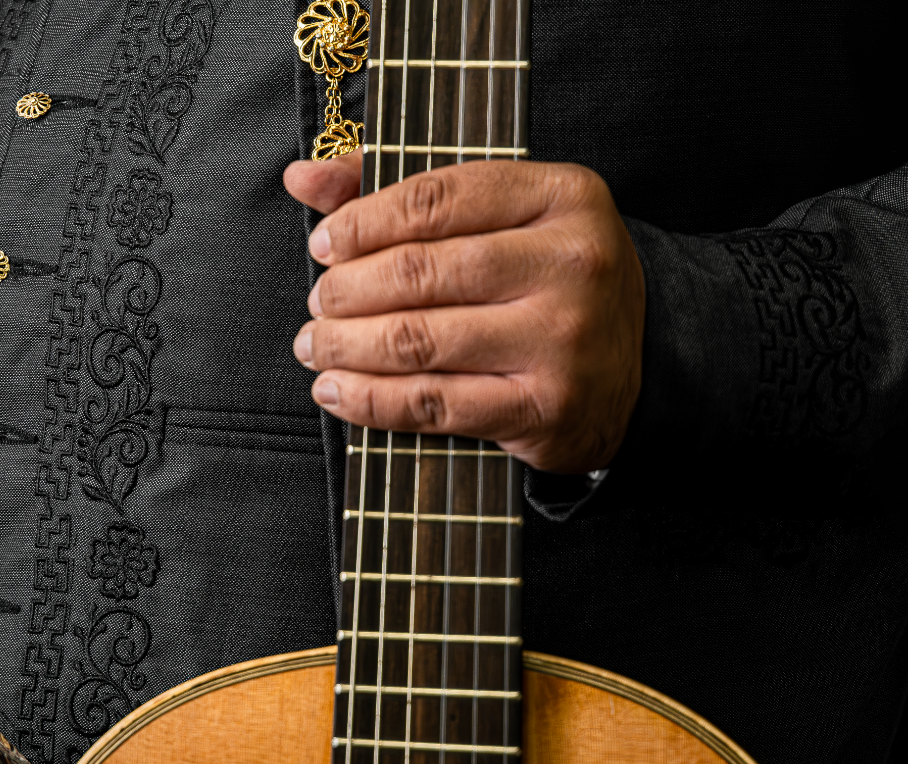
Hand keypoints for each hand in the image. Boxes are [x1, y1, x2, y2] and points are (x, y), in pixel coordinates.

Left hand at [282, 155, 644, 473]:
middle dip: (347, 290)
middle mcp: (571, 263)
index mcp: (563, 194)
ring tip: (314, 345)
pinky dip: (370, 399)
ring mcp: (562, 340)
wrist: (642, 367)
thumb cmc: (545, 282)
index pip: (438, 198)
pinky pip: (434, 404)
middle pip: (421, 271)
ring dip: (346, 345)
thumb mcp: (497, 218)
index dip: (363, 221)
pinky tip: (336, 390)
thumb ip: (397, 190)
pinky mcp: (546, 408)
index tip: (324, 244)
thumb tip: (301, 176)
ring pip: (419, 340)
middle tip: (318, 303)